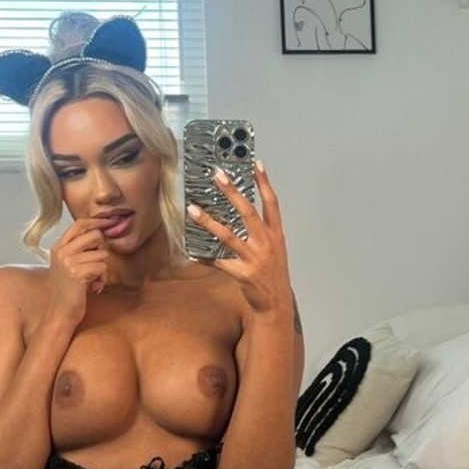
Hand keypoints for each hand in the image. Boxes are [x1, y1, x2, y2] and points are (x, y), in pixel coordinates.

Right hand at [44, 216, 110, 326]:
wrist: (60, 314)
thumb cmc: (70, 291)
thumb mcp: (70, 265)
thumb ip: (80, 249)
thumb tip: (102, 231)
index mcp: (59, 247)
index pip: (80, 223)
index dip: (98, 221)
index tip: (111, 223)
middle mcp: (62, 251)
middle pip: (95, 235)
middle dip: (102, 250)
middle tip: (96, 266)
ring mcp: (68, 261)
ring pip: (102, 254)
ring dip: (103, 269)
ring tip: (93, 281)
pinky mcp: (76, 273)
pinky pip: (102, 267)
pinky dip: (102, 279)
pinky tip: (93, 287)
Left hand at [188, 162, 292, 317]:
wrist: (277, 303)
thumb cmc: (273, 274)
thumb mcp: (275, 249)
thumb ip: (263, 230)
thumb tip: (244, 209)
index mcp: (275, 235)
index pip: (272, 203)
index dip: (264, 183)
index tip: (256, 164)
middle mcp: (266, 243)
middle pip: (248, 212)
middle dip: (232, 192)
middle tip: (218, 176)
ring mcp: (254, 258)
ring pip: (228, 236)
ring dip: (208, 222)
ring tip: (193, 209)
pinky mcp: (243, 273)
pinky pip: (218, 262)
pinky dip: (203, 257)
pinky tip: (191, 251)